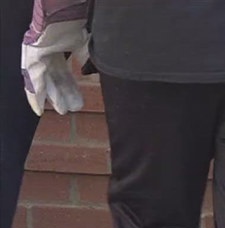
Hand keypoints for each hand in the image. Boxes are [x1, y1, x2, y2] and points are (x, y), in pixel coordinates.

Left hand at [22, 0, 89, 115]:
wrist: (65, 14)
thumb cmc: (74, 24)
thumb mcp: (85, 45)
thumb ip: (85, 59)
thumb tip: (87, 72)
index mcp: (58, 47)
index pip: (62, 71)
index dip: (69, 86)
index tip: (76, 100)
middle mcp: (46, 51)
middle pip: (55, 77)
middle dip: (63, 94)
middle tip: (70, 108)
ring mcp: (37, 54)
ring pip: (43, 81)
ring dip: (52, 97)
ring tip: (62, 110)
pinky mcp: (31, 57)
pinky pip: (33, 80)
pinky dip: (36, 95)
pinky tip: (39, 107)